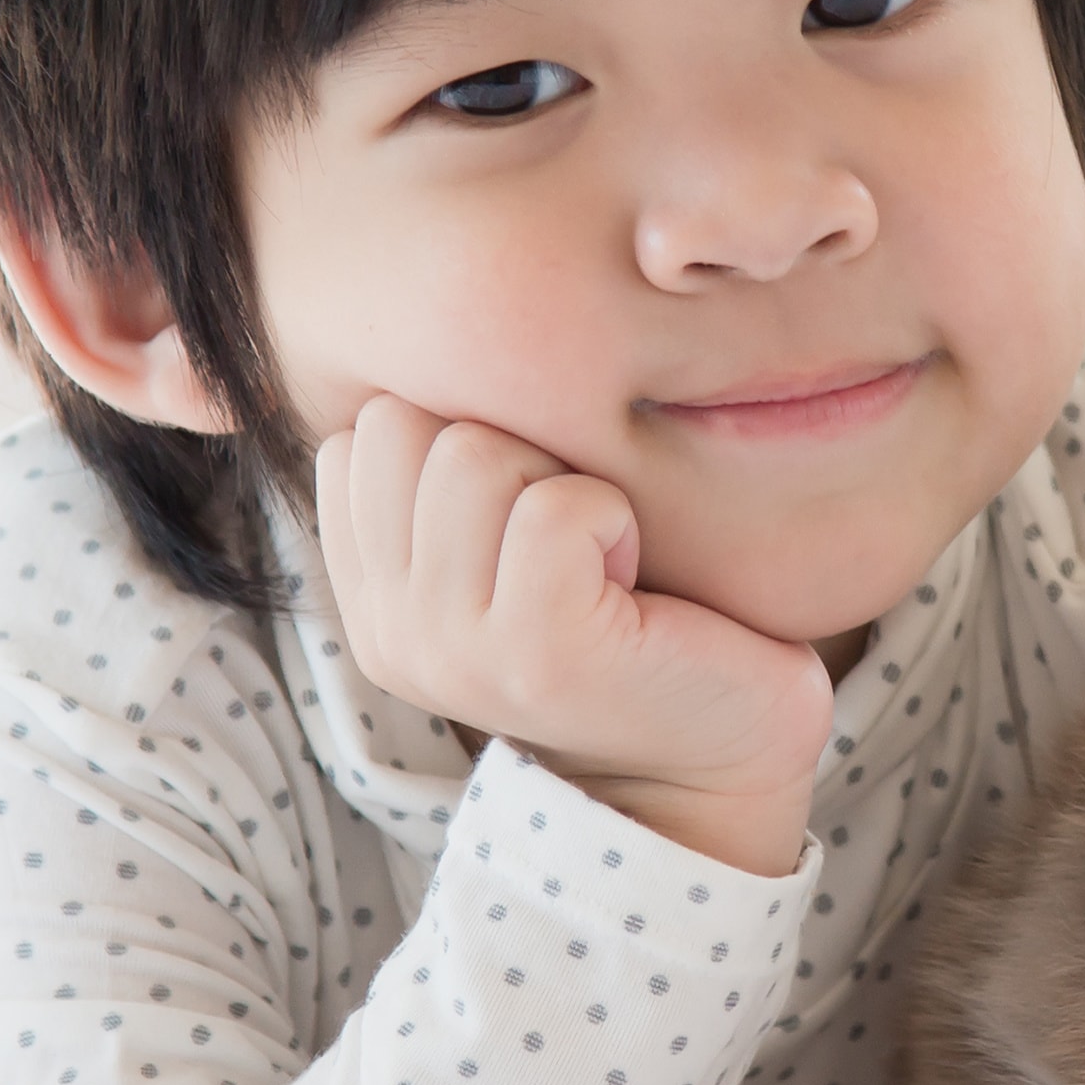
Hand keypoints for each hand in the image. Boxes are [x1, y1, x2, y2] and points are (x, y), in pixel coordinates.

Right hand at [311, 393, 831, 876]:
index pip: (361, 433)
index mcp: (373, 598)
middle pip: (406, 427)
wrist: (722, 755)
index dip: (462, 433)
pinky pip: (558, 508)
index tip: (528, 515)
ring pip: (472, 455)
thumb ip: (448, 477)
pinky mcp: (538, 651)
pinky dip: (615, 520)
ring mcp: (453, 647)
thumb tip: (416, 329)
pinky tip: (634, 580)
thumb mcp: (511, 545)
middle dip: (507, 446)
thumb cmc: (636, 622)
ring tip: (602, 559)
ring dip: (564, 482)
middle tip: (573, 534)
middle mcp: (390, 630)